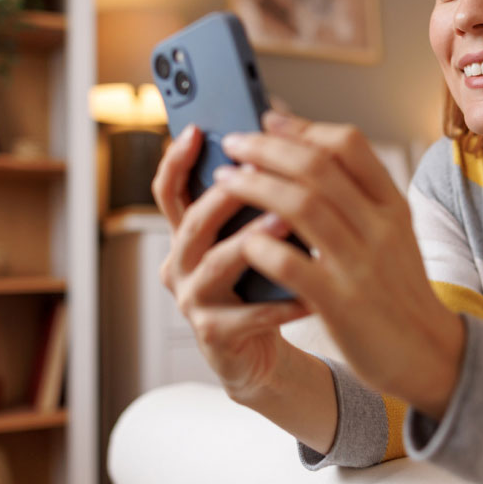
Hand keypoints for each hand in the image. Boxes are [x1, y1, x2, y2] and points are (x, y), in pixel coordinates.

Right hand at [151, 124, 308, 398]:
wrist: (263, 352)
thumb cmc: (263, 283)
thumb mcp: (257, 235)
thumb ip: (259, 196)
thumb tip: (279, 132)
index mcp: (189, 233)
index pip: (171, 190)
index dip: (177, 160)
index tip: (198, 131)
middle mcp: (182, 263)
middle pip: (194, 222)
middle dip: (225, 195)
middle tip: (259, 171)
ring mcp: (194, 300)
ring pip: (216, 264)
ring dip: (252, 240)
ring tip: (286, 221)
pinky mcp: (215, 335)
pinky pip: (249, 315)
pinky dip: (283, 302)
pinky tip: (311, 289)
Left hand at [214, 111, 464, 418]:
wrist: (428, 353)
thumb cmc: (399, 290)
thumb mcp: (394, 233)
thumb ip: (360, 197)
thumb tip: (309, 155)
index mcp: (393, 205)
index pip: (349, 144)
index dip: (303, 127)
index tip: (268, 121)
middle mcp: (380, 227)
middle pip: (317, 167)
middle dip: (266, 148)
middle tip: (233, 142)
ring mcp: (360, 265)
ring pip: (301, 206)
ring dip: (254, 186)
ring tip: (225, 179)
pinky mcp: (340, 304)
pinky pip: (292, 264)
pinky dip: (262, 245)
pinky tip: (242, 240)